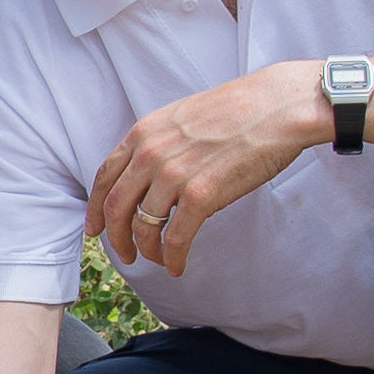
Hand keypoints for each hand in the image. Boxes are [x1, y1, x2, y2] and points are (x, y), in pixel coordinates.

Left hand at [88, 61, 329, 276]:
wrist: (277, 107)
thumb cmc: (239, 110)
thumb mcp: (181, 117)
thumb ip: (158, 142)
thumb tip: (147, 174)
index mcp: (143, 133)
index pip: (105, 178)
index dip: (95, 209)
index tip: (96, 230)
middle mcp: (151, 154)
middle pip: (116, 208)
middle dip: (116, 238)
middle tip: (125, 255)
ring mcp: (174, 175)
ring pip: (143, 227)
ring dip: (146, 251)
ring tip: (157, 260)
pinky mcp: (201, 195)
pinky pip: (175, 238)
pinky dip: (173, 257)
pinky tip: (177, 266)